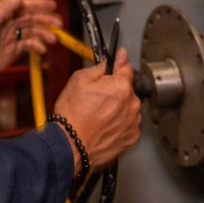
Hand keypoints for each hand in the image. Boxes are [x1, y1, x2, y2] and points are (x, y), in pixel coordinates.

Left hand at [0, 0, 60, 86]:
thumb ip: (4, 7)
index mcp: (1, 14)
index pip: (23, 4)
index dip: (38, 3)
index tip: (51, 4)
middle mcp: (7, 23)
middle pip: (30, 17)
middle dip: (45, 19)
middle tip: (59, 22)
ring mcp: (10, 36)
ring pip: (31, 31)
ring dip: (43, 33)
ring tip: (54, 38)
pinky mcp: (11, 50)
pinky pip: (27, 44)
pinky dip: (37, 45)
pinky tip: (42, 49)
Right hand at [52, 48, 140, 171]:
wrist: (70, 144)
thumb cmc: (72, 114)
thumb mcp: (80, 79)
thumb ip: (101, 67)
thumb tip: (115, 58)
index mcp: (121, 86)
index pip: (127, 67)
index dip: (119, 65)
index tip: (116, 63)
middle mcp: (132, 103)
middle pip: (127, 89)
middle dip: (115, 90)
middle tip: (97, 97)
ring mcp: (133, 122)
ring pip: (129, 106)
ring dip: (119, 107)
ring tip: (99, 113)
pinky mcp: (131, 136)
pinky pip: (129, 123)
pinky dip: (120, 122)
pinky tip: (105, 124)